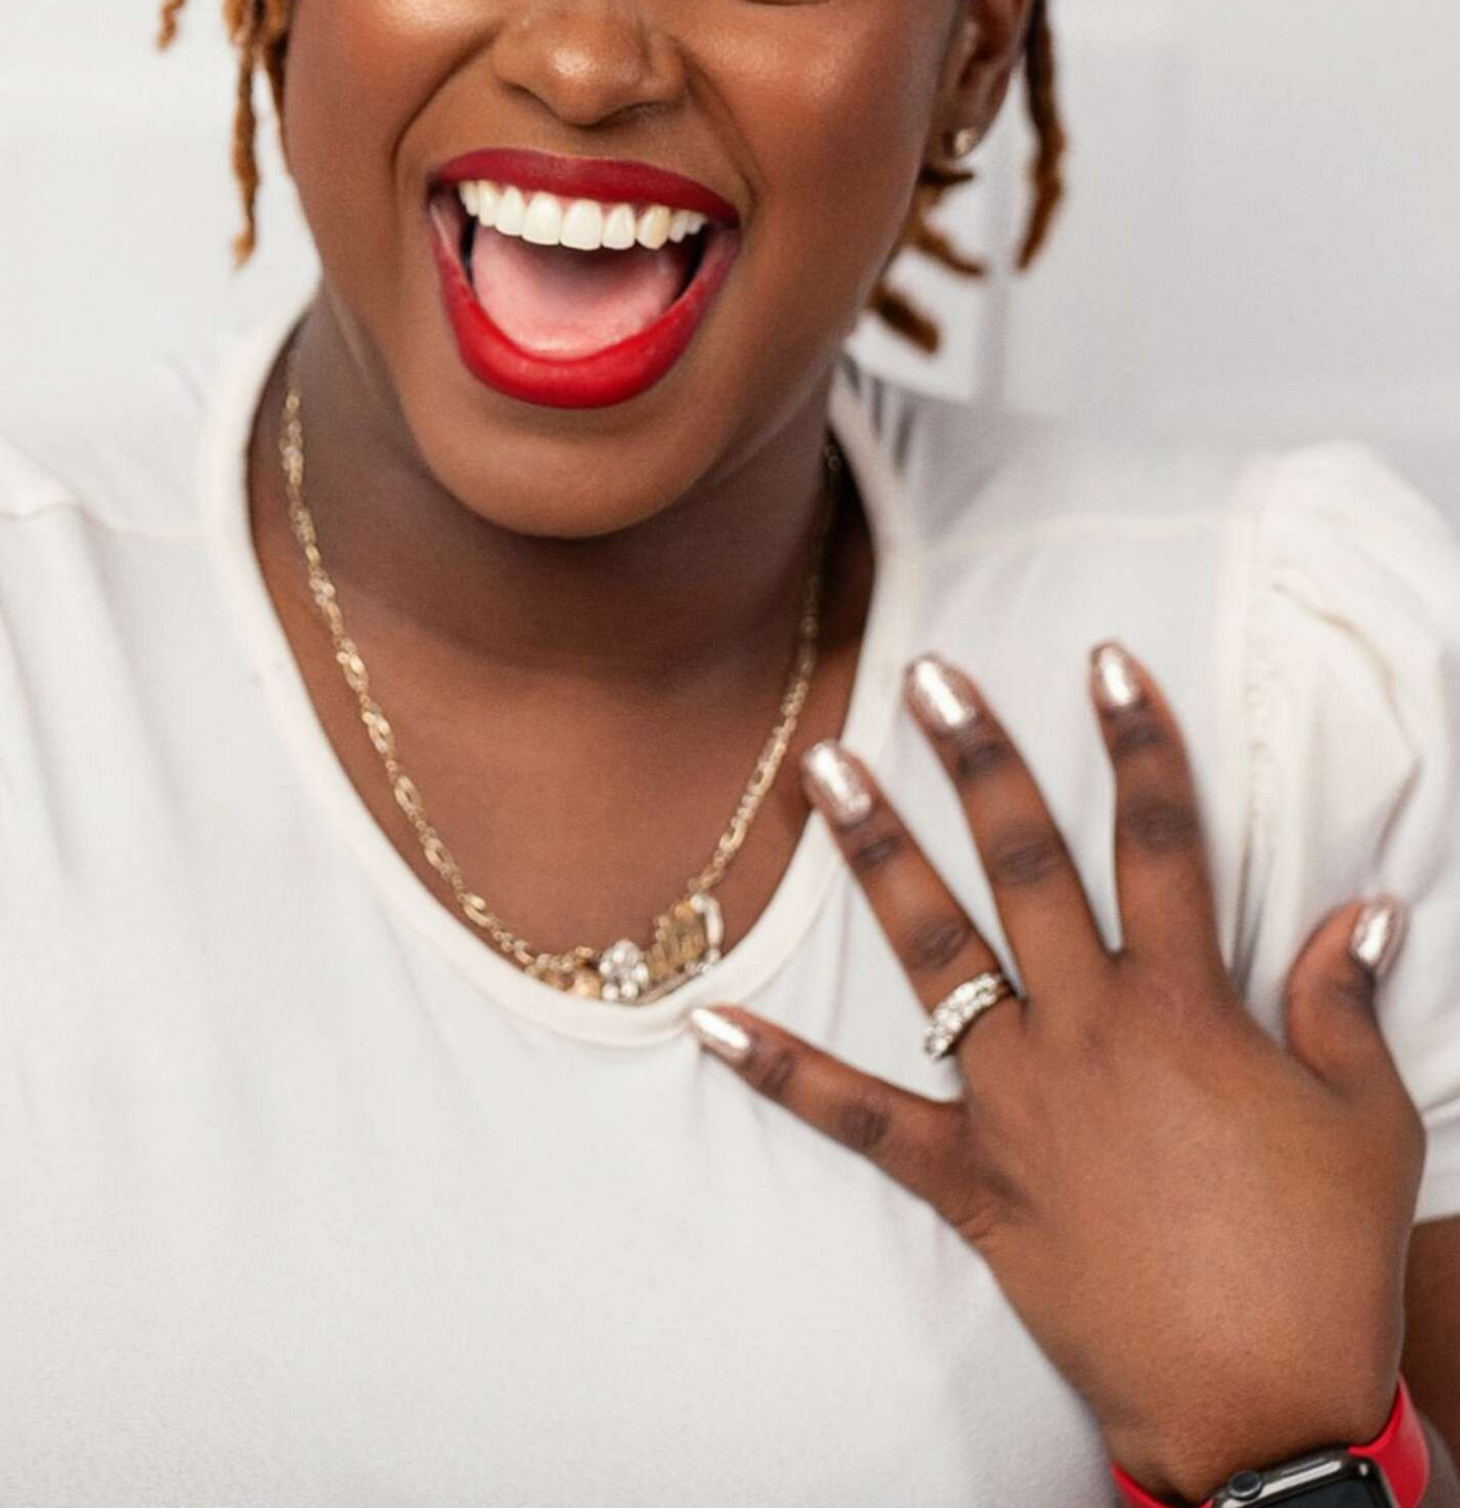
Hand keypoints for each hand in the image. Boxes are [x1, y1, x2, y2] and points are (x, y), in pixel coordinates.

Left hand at [690, 642, 1426, 1505]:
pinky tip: (708, 1021)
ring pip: (935, 953)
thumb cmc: (1320, 1265)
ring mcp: (1018, 1102)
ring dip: (876, 855)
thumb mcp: (1367, 1123)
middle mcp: (1089, 1030)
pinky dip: (782, 1073)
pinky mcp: (970, 1181)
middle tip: (927, 674)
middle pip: (1026, 863)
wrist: (1260, 1412)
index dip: (1138, 743)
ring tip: (823, 767)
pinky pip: (861, 1118)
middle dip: (978, 758)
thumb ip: (1347, 1003)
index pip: (1160, 840)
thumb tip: (1363, 905)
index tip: (1105, 662)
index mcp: (1187, 1006)